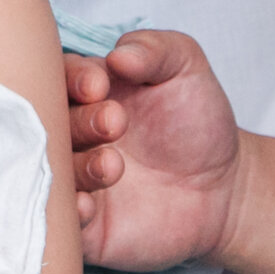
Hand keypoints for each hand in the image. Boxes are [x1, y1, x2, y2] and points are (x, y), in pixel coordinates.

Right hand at [63, 29, 242, 270]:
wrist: (224, 189)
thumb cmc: (197, 120)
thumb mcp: (185, 69)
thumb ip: (154, 50)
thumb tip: (118, 55)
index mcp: (87, 92)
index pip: (59, 76)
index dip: (73, 78)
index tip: (99, 85)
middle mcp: (73, 133)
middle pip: (50, 124)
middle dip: (80, 121)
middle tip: (116, 123)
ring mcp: (75, 178)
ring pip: (53, 171)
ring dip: (78, 167)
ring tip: (114, 165)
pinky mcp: (85, 223)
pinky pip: (62, 219)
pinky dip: (68, 212)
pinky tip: (88, 206)